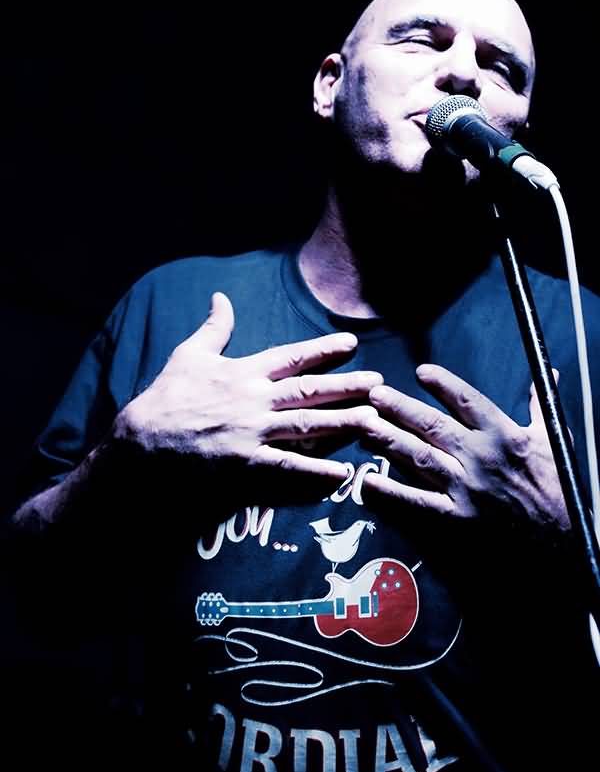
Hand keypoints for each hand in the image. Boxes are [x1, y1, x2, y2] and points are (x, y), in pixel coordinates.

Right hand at [114, 291, 380, 502]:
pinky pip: (286, 469)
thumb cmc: (163, 399)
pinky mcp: (243, 465)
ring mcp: (251, 433)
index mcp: (242, 372)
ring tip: (375, 420)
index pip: (290, 357)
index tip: (352, 343)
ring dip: (342, 423)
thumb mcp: (187, 355)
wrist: (138, 445)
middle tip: (379, 383)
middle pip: (308, 391)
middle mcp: (252, 400)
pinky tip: (342, 474)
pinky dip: (314, 472)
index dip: (323, 349)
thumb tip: (220, 297)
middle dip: (346, 386)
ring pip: (306, 426)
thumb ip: (213, 328)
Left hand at [362, 364, 568, 530]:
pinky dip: (389, 492)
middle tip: (374, 395)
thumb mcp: (555, 443)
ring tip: (363, 425)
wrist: (565, 551)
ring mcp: (466, 489)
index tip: (421, 372)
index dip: (442, 383)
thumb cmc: (559, 496)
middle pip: (432, 424)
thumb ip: (540, 407)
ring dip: (387, 439)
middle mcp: (482, 457)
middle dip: (399, 407)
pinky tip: (367, 481)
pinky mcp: (456, 521)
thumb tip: (545, 375)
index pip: (467, 400)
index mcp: (505, 436)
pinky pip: (415, 502)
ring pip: (418, 456)